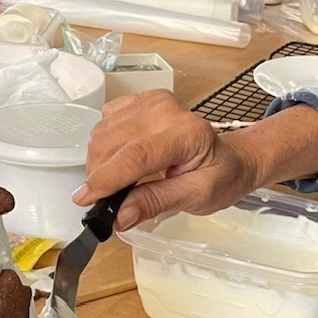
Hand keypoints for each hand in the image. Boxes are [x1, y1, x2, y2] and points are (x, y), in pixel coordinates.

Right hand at [72, 90, 261, 229]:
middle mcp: (165, 111)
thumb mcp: (196, 197)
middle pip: (113, 143)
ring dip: (100, 163)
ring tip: (118, 185)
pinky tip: (121, 162)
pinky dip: (104, 147)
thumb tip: (119, 215)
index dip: (106, 179)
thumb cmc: (221, 177)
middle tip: (106, 204)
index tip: (85, 200)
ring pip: (103, 133)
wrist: (231, 158)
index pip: (135, 156)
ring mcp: (150, 103)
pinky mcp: (139, 102)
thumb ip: (156, 203)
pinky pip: (105, 124)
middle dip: (100, 176)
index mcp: (186, 134)